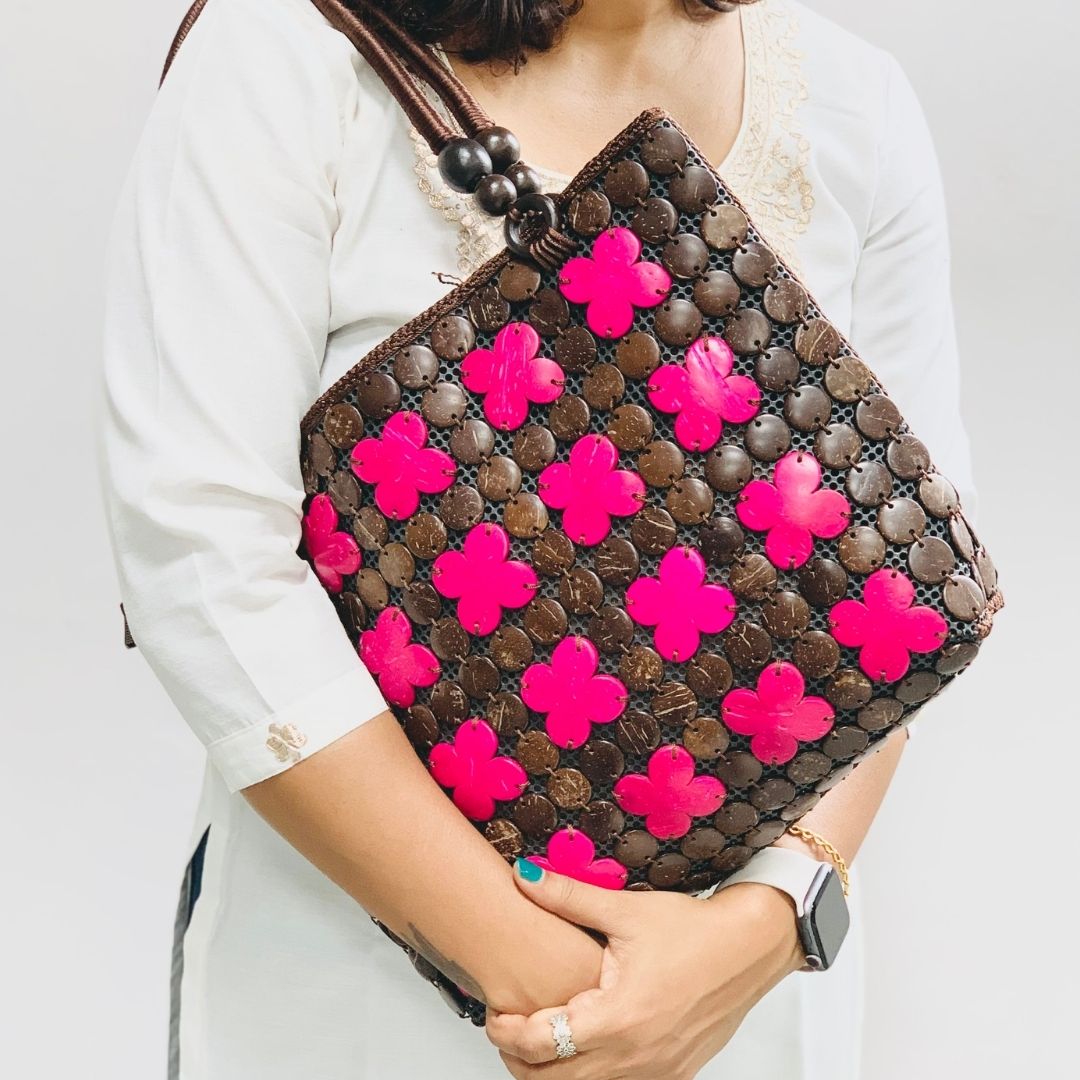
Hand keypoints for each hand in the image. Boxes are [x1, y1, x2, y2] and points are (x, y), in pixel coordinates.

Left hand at [485, 859, 804, 1079]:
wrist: (751, 946)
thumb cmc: (693, 929)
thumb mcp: (625, 910)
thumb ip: (567, 897)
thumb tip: (522, 876)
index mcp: (618, 1018)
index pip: (541, 1045)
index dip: (506, 1031)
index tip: (493, 1012)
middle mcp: (636, 1057)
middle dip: (520, 1060)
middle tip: (506, 1026)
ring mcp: (656, 1072)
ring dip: (554, 1071)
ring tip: (540, 1034)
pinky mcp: (672, 1074)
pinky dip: (590, 1073)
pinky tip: (583, 1043)